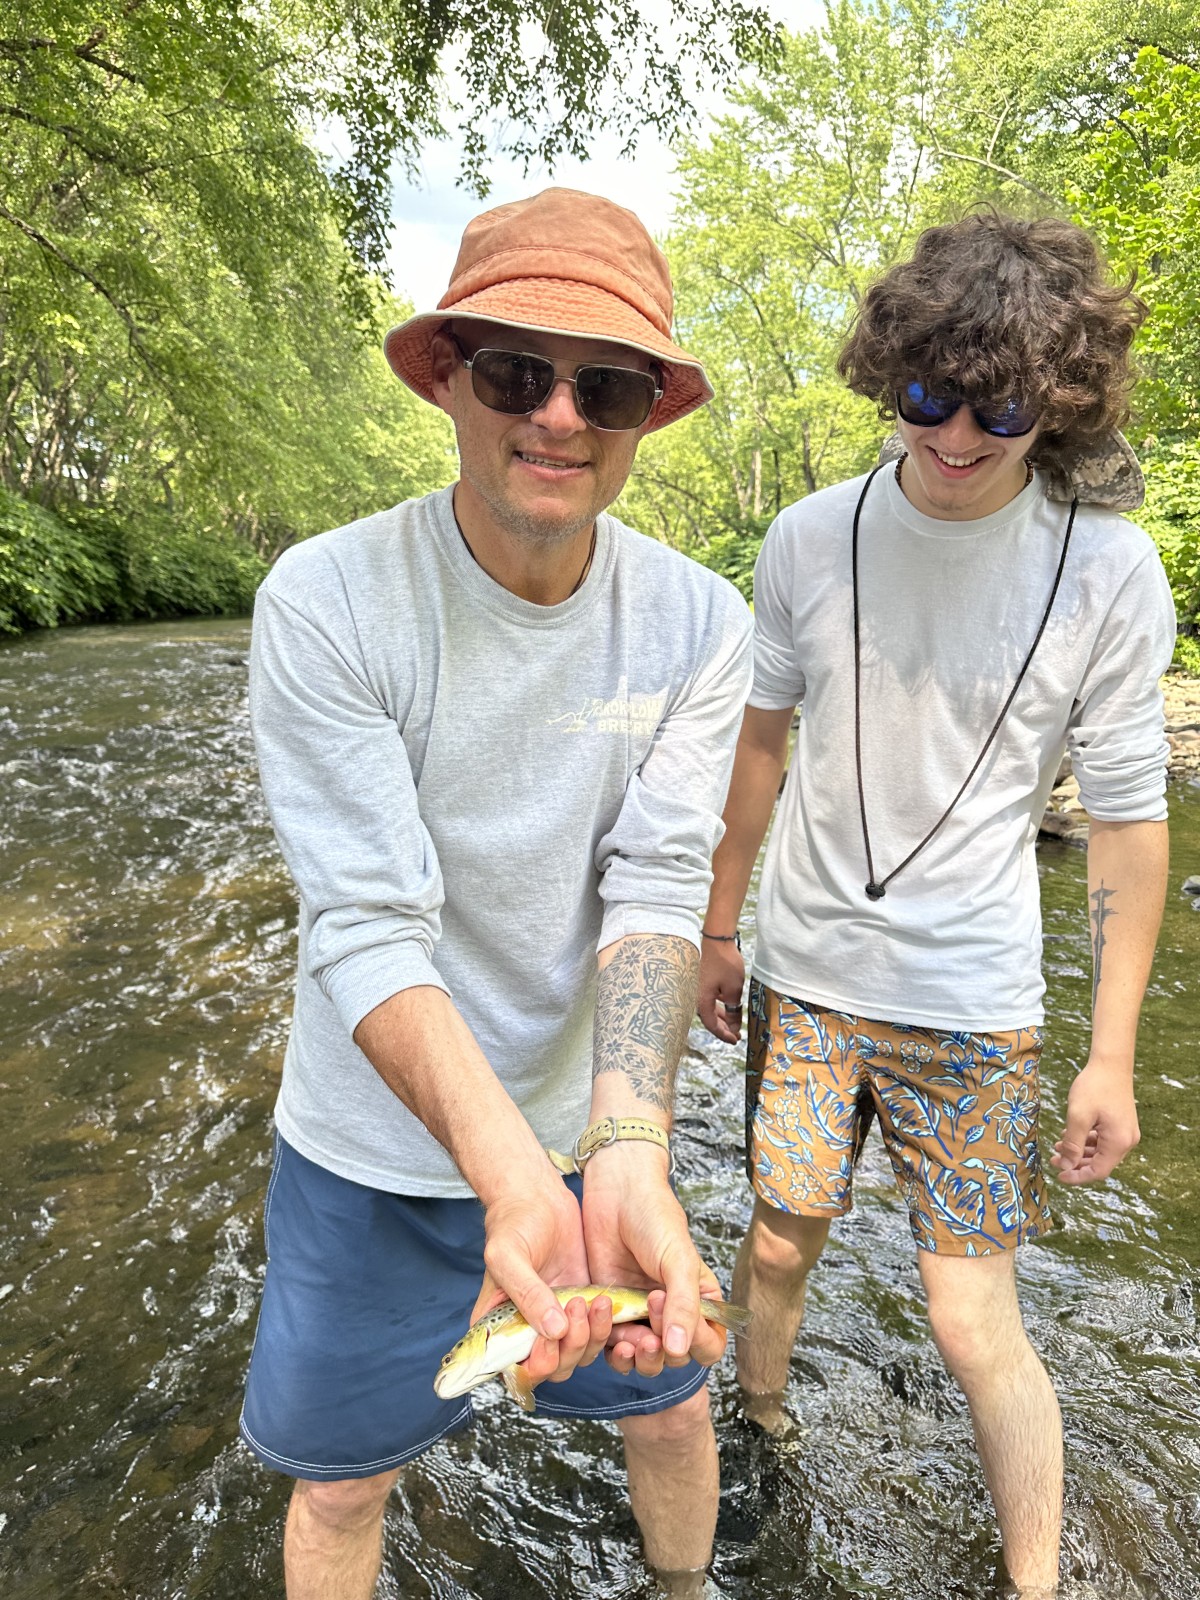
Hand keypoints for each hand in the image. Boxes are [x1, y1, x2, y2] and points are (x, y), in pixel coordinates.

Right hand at [473, 1171, 613, 1389]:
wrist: (538, 1197)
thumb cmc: (512, 1223)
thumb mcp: (508, 1255)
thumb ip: (527, 1294)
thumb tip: (553, 1331)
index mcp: (501, 1328)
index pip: (518, 1369)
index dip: (537, 1364)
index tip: (551, 1338)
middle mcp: (529, 1332)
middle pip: (554, 1368)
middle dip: (570, 1347)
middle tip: (575, 1306)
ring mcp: (557, 1322)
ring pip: (579, 1355)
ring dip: (591, 1335)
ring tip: (594, 1300)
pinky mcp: (582, 1309)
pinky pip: (598, 1334)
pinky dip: (607, 1327)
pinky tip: (607, 1302)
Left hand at [581, 1141, 727, 1378]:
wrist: (615, 1191)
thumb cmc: (655, 1217)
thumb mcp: (677, 1259)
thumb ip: (683, 1304)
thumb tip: (681, 1349)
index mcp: (699, 1300)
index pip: (708, 1345)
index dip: (695, 1344)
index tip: (675, 1321)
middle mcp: (673, 1312)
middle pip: (675, 1359)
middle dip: (662, 1354)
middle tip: (647, 1327)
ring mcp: (641, 1313)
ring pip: (644, 1360)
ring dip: (637, 1359)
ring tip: (628, 1339)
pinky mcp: (611, 1311)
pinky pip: (613, 1345)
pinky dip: (610, 1347)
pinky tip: (608, 1331)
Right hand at [697, 936, 745, 1042]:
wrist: (716, 940)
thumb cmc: (725, 964)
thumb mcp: (733, 990)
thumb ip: (733, 1011)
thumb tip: (733, 1027)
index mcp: (701, 1002)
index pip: (712, 1025)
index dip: (724, 1035)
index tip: (736, 1040)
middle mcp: (695, 997)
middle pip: (708, 1019)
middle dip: (723, 1028)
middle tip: (736, 1036)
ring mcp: (696, 989)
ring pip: (708, 1009)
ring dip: (721, 1017)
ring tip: (733, 1023)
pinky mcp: (699, 982)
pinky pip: (708, 1000)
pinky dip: (717, 1006)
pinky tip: (726, 1006)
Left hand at [1051, 1057, 1139, 1183]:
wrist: (1111, 1063)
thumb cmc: (1095, 1087)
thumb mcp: (1078, 1116)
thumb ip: (1072, 1144)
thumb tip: (1067, 1166)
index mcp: (1119, 1142)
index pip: (1098, 1171)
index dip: (1078, 1176)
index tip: (1059, 1175)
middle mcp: (1127, 1140)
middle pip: (1100, 1163)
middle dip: (1076, 1163)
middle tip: (1054, 1159)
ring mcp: (1126, 1132)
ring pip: (1100, 1151)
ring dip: (1079, 1151)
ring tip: (1059, 1145)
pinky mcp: (1121, 1124)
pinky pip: (1103, 1140)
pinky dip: (1087, 1140)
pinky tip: (1070, 1134)